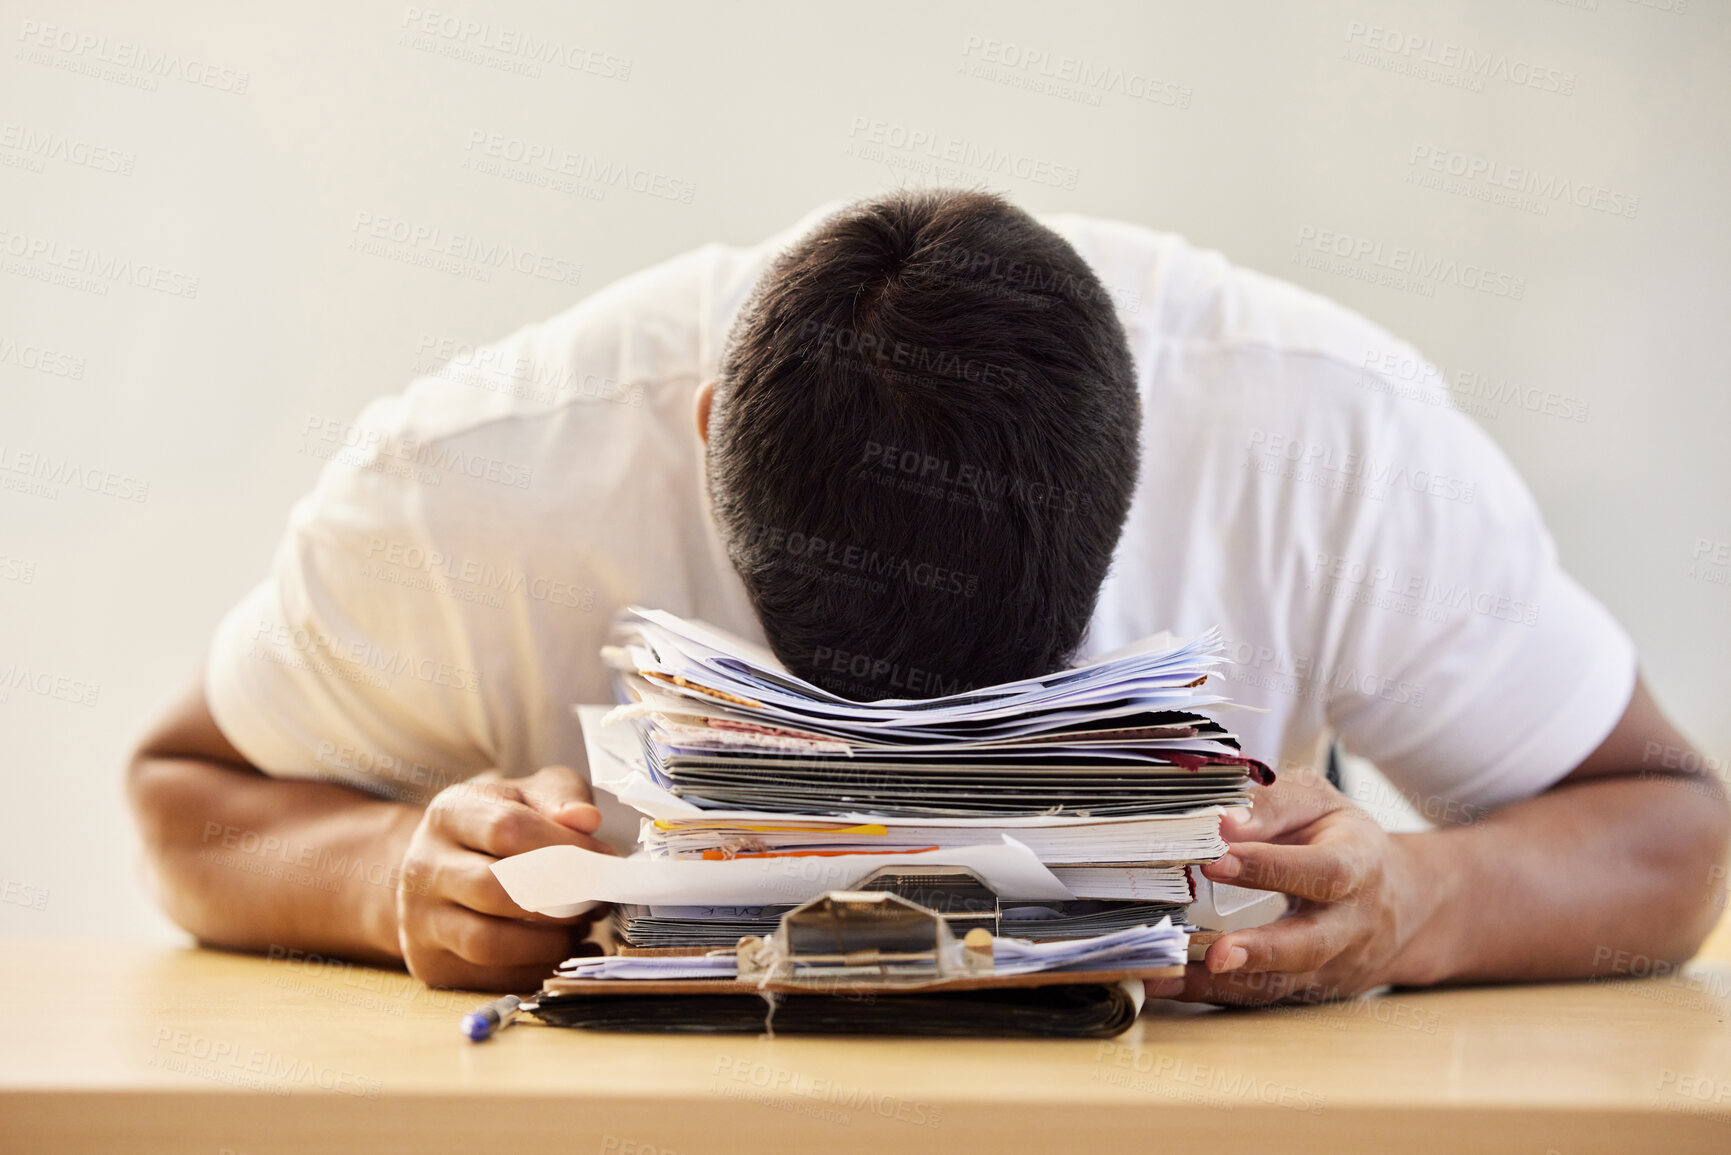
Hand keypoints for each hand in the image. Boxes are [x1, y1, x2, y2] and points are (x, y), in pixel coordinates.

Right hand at [395, 765, 612, 990]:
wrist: (438, 870)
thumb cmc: (495, 827)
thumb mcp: (527, 796)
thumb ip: (561, 797)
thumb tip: (587, 820)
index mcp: (449, 815)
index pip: (506, 829)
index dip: (564, 847)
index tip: (603, 861)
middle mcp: (424, 868)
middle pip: (493, 889)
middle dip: (560, 899)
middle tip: (597, 900)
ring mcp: (421, 922)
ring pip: (487, 943)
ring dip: (549, 941)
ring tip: (580, 927)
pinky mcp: (433, 965)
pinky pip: (491, 980)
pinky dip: (539, 970)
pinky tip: (566, 951)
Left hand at [1146, 764, 1434, 1005]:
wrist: (1401, 902)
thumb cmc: (1343, 839)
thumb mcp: (1319, 803)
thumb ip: (1273, 805)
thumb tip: (1222, 820)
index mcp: (1358, 864)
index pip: (1321, 870)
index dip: (1269, 867)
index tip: (1213, 859)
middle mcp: (1349, 923)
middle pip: (1311, 945)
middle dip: (1261, 951)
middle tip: (1214, 953)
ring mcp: (1331, 964)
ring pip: (1280, 984)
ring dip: (1220, 985)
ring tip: (1167, 977)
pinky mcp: (1307, 989)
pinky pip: (1260, 996)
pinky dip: (1213, 993)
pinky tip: (1169, 983)